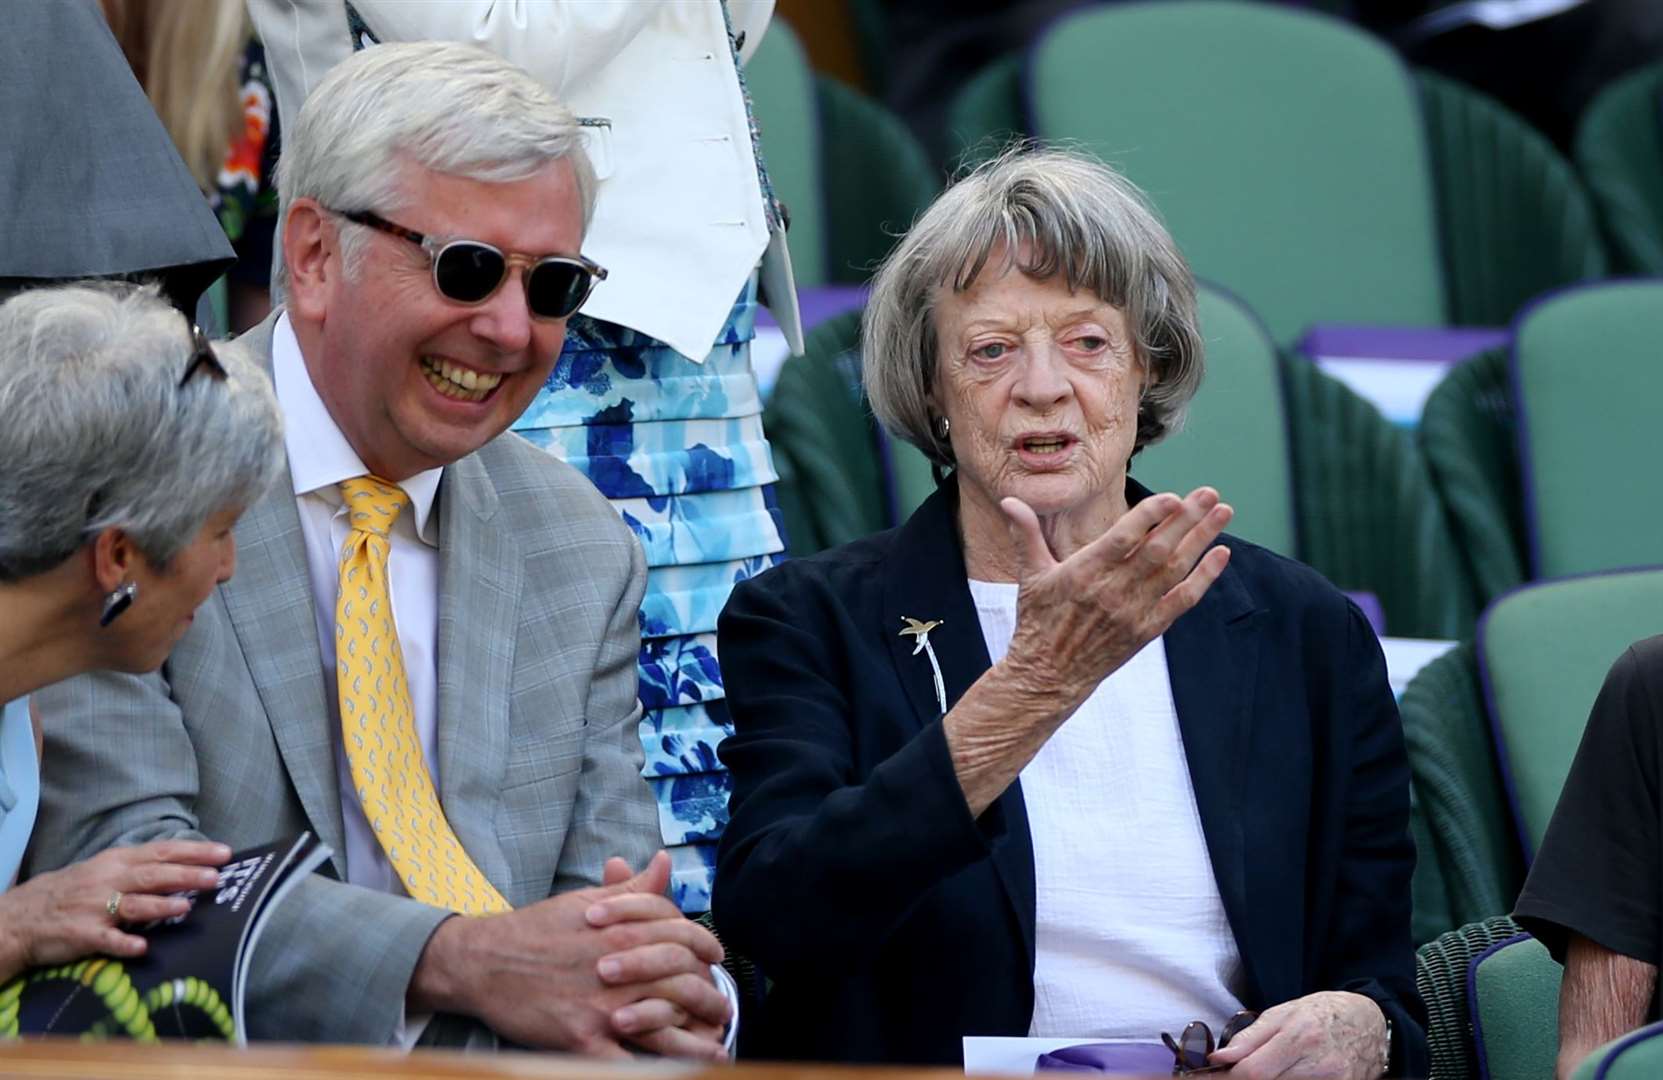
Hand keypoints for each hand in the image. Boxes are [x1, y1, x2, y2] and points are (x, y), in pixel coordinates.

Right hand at [0, 839, 230, 980]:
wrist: (23, 915)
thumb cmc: (76, 890)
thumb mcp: (107, 869)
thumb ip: (143, 868)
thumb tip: (190, 866)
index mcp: (118, 861)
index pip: (162, 851)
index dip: (194, 851)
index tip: (225, 853)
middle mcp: (108, 880)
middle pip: (152, 875)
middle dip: (185, 875)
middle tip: (215, 877)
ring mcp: (95, 908)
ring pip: (133, 905)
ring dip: (160, 906)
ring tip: (186, 907)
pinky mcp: (82, 934)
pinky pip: (106, 940)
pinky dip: (123, 943)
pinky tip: (142, 948)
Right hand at [410, 851, 729, 1059]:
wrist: (483, 961)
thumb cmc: (537, 929)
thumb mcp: (587, 901)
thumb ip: (632, 890)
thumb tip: (662, 862)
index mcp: (623, 930)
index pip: (684, 936)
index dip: (707, 948)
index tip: (716, 960)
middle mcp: (618, 966)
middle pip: (684, 982)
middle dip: (710, 998)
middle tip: (720, 1008)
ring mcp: (601, 1005)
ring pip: (665, 1026)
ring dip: (697, 1042)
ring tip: (718, 1050)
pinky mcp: (581, 1039)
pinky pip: (627, 1062)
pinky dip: (655, 1069)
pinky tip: (675, 1072)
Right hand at [1001, 487, 1231, 708]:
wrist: (1048, 674)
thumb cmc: (1039, 621)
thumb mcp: (1030, 576)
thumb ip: (1026, 534)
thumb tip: (1009, 500)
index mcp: (1084, 571)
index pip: (1123, 537)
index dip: (1150, 515)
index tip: (1173, 497)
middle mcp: (1112, 591)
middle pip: (1158, 548)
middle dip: (1187, 518)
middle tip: (1210, 493)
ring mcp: (1133, 611)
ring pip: (1175, 569)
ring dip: (1201, 539)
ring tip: (1223, 512)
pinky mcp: (1147, 630)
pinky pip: (1182, 600)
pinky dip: (1204, 578)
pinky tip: (1221, 554)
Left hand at [1207, 990, 1389, 1078]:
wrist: (1372, 1021)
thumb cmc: (1325, 1012)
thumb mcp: (1284, 1012)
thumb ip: (1249, 1038)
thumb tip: (1219, 1058)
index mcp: (1299, 1037)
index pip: (1253, 1072)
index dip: (1226, 1079)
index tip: (1207, 1077)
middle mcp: (1318, 1066)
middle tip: (1229, 1076)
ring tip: (1258, 1073)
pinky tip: (1281, 1077)